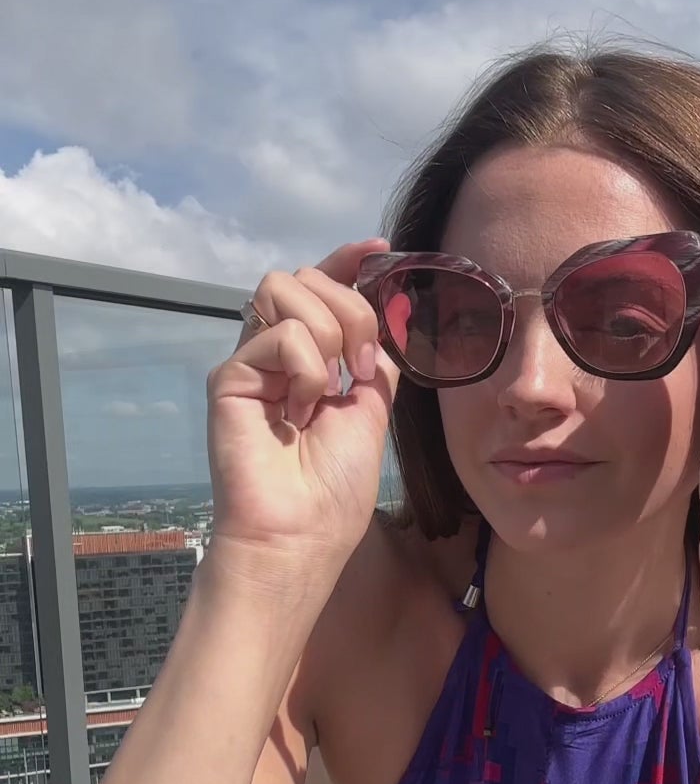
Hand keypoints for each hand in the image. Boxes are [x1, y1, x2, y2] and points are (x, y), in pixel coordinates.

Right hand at [206, 239, 397, 583]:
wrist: (302, 534)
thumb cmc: (334, 490)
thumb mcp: (373, 411)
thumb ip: (374, 361)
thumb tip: (385, 318)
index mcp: (310, 360)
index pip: (322, 289)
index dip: (347, 262)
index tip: (380, 250)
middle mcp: (276, 355)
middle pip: (305, 277)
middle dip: (350, 308)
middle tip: (360, 367)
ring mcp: (251, 364)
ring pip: (284, 286)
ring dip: (326, 330)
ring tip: (330, 386)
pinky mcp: (230, 379)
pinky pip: (279, 335)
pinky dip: (306, 366)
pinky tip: (301, 408)